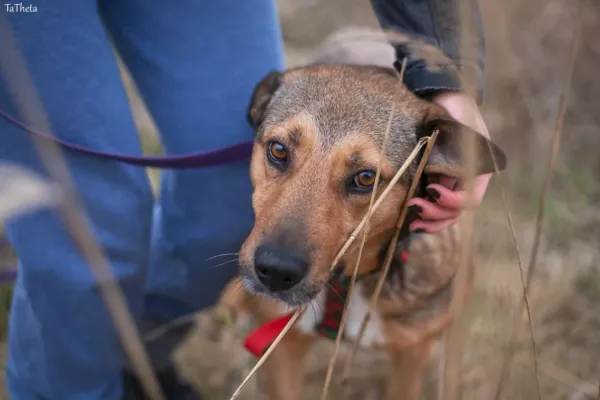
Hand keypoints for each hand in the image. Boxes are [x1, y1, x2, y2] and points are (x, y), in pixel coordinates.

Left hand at [408, 91, 491, 232]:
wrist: (439, 97)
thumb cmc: (453, 108)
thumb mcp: (462, 123)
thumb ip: (460, 146)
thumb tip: (449, 171)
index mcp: (478, 171)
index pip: (470, 199)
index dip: (452, 201)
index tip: (432, 189)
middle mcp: (465, 182)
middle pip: (456, 213)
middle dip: (436, 215)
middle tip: (414, 208)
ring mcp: (450, 185)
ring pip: (445, 215)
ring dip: (430, 222)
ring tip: (412, 222)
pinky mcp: (434, 183)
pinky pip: (433, 207)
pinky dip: (424, 214)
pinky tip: (410, 217)